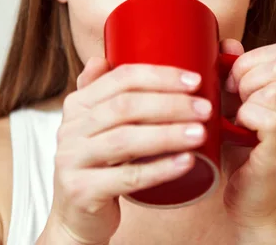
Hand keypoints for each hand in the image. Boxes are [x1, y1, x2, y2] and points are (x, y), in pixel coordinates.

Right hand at [40, 58, 211, 244]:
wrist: (76, 217)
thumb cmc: (98, 165)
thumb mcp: (94, 127)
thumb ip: (100, 94)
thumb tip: (103, 58)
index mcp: (77, 105)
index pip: (120, 79)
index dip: (160, 76)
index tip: (195, 81)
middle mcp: (70, 129)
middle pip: (125, 107)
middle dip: (170, 104)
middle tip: (204, 109)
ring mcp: (72, 160)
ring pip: (126, 140)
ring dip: (168, 134)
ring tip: (201, 132)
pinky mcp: (82, 191)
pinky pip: (127, 177)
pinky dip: (160, 168)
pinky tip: (187, 162)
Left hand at [220, 40, 275, 232]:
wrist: (253, 207)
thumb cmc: (242, 157)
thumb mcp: (236, 108)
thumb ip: (235, 76)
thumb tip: (227, 44)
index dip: (249, 62)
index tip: (231, 84)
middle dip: (246, 77)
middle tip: (232, 101)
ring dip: (245, 99)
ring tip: (236, 119)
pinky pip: (269, 118)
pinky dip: (246, 118)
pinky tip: (238, 130)